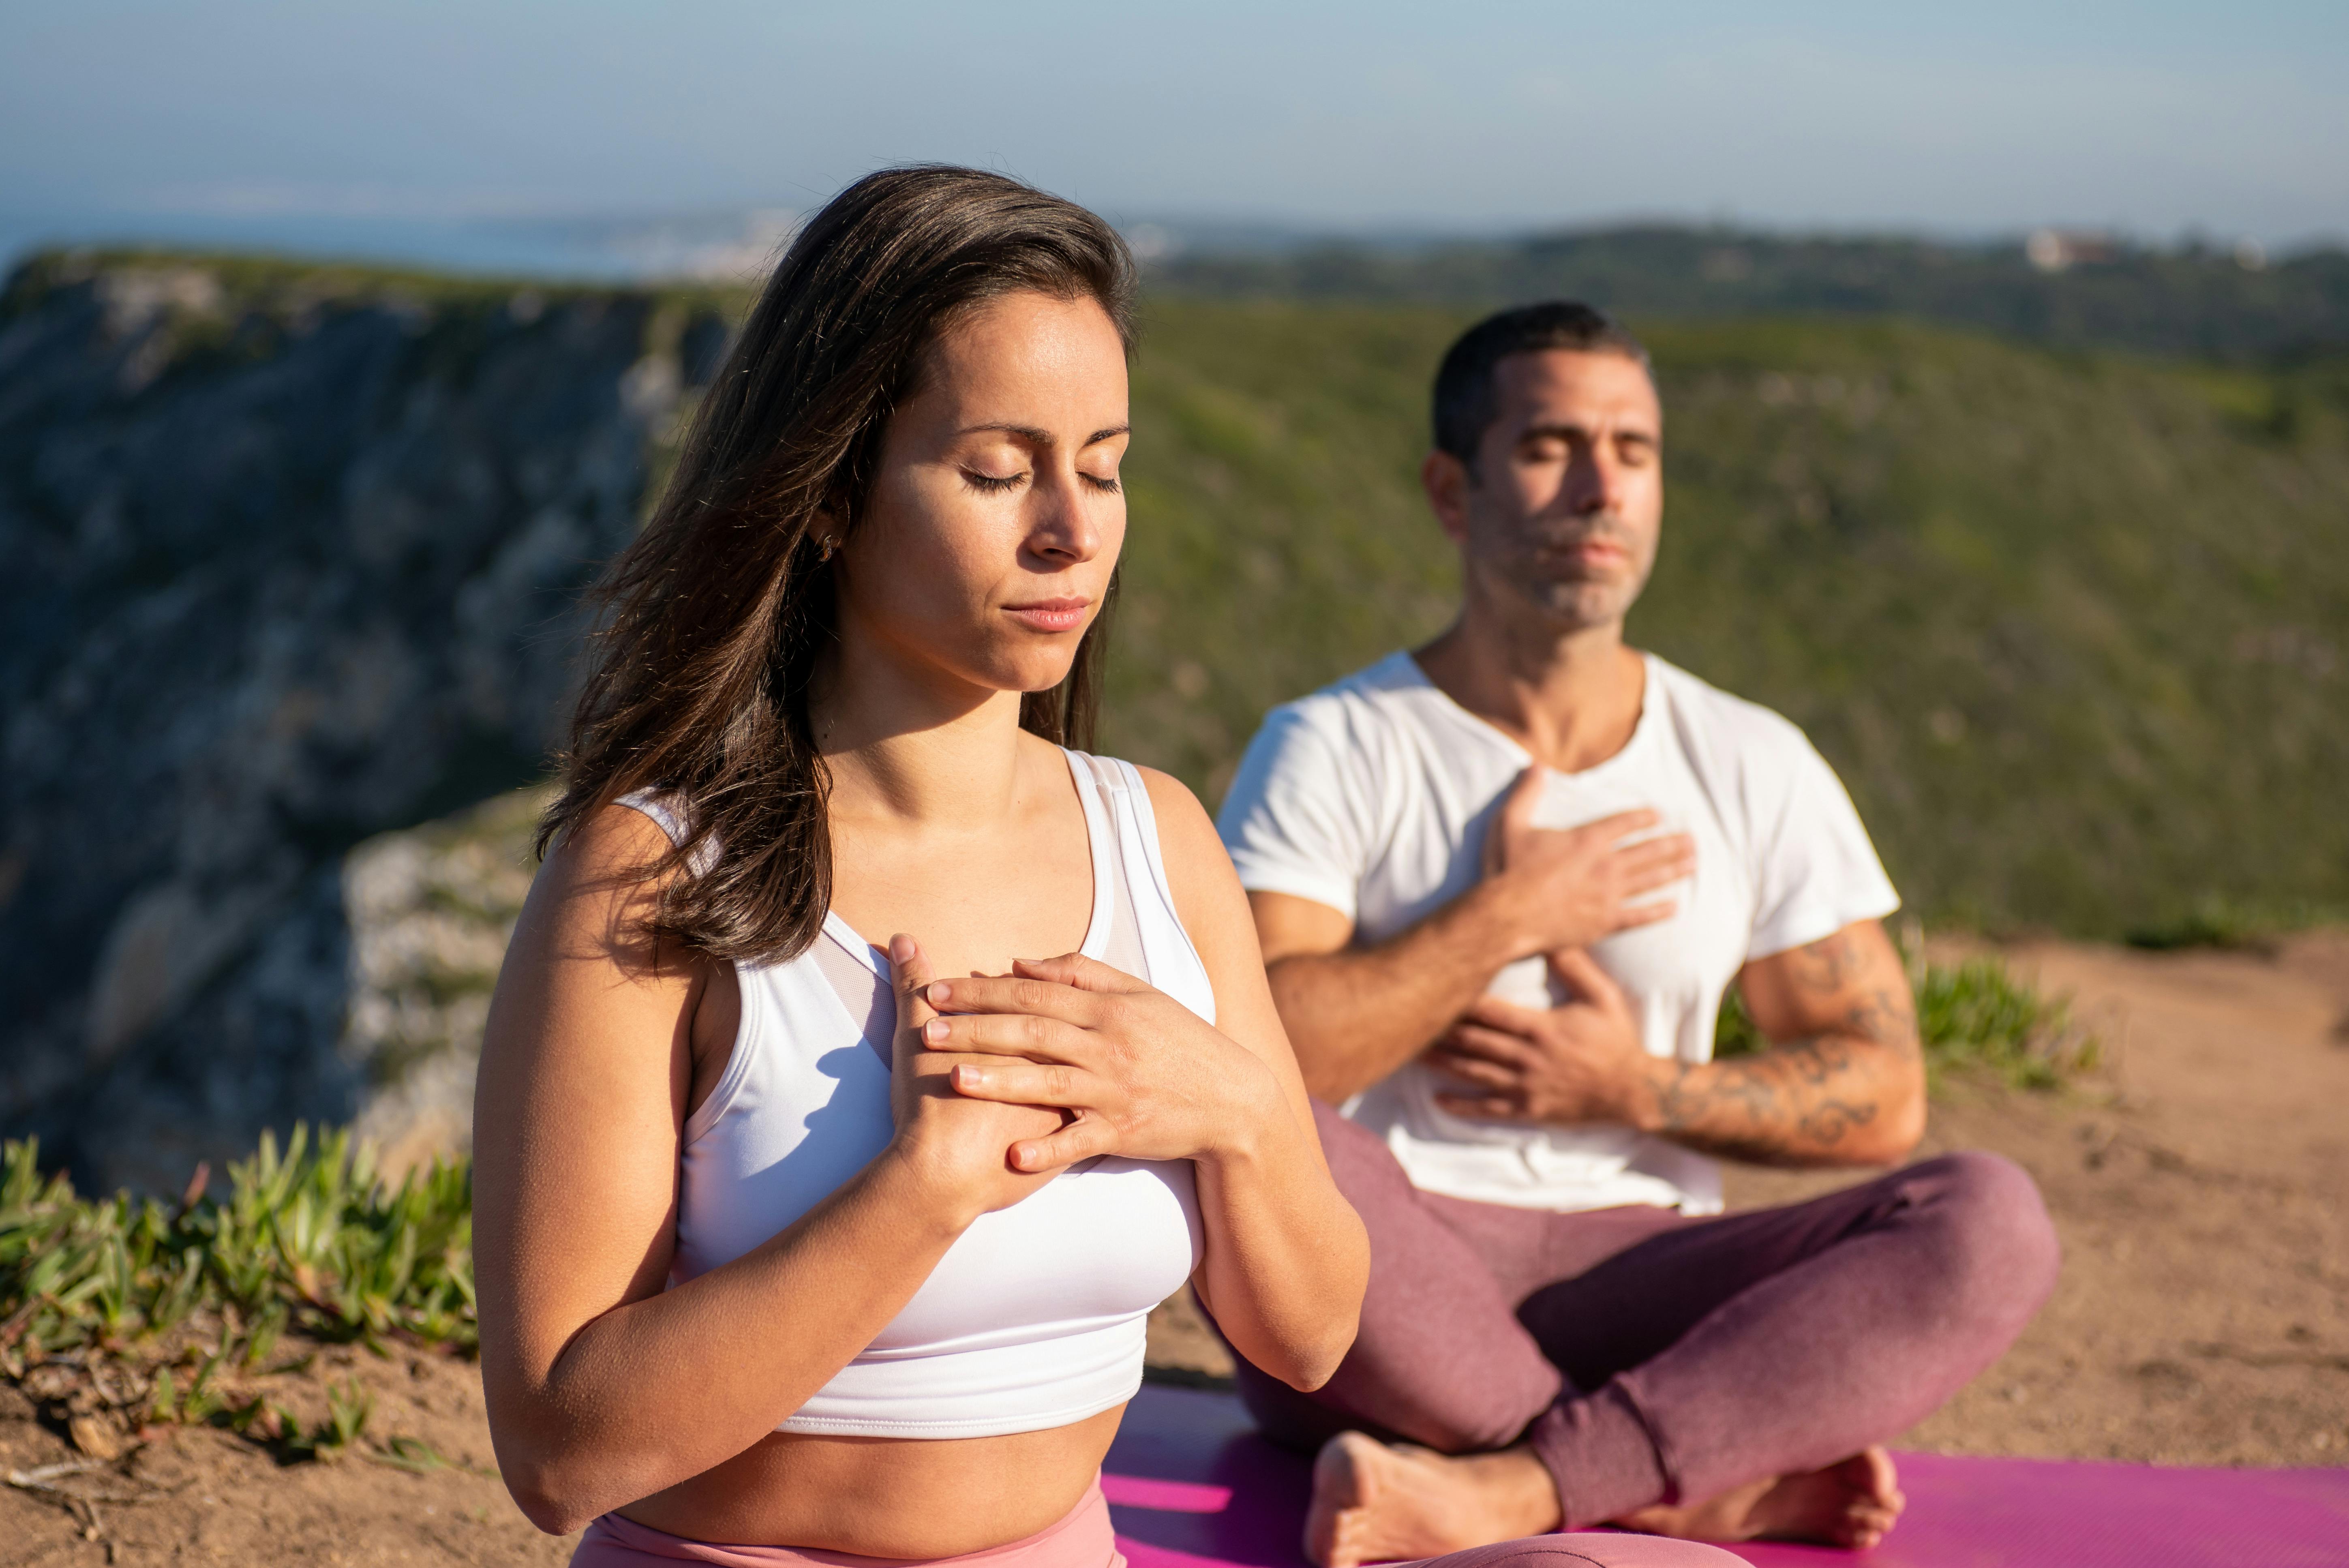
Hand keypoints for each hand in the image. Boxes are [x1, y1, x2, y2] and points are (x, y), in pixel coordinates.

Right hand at [883, 935, 1070, 1219]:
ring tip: (1075, 1061)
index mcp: (1029, 1034)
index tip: (1017, 988)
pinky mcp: (1076, 1141)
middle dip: (1069, 1027)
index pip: (1044, 999)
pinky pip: (1094, 1126)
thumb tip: (903, 940)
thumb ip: (912, 986)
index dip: (1030, 991)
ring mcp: (1073, 1102)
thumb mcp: (915, 1035)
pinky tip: (1084, 1113)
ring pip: (1095, 1078)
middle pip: (1077, 1035)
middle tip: (1054, 1025)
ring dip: (1087, 1070)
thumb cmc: (927, 1105)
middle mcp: (1061, 1062)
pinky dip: (1089, 1120)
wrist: (942, 1175)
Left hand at [917, 951, 1281, 1171]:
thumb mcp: (1138, 995)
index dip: (982, 991)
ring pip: (1050, 1083)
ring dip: (1001, 1081)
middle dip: (977, 1030)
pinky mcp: (1126, 1132)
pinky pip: (1081, 1141)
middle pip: (1033, 1033)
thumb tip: (1017, 962)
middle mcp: (1109, 1046)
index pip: (1034, 994)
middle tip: (927, 1030)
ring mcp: (1117, 1091)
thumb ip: (1079, 974)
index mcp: (1108, 1009)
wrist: (1233, 1098)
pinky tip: (1013, 1156)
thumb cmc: (1179, 1041)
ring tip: (954, 1079)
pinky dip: (1049, 1150)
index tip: (936, 989)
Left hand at [1426, 950, 1657, 1126]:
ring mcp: (1526, 1087)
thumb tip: (1553, 937)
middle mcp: (1528, 1058)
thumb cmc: (1617, 1040)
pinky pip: (1489, 1109)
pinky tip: (1438, 1099)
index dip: (1459, 1001)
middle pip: (1473, 1041)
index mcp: (1541, 1028)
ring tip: (1412, 1053)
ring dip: (1442, 1063)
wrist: (1633, 1090)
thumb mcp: (1604, 998)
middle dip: (1441, 1030)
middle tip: (1412, 1019)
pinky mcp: (1529, 1109)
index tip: (1434, 988)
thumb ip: (1578, 968)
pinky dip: (1462, 1105)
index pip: (1490, 1011)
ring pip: (1474, 1072)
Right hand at [1480, 767, 1691, 958]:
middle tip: (1692, 841)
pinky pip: (1640, 916)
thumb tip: (1536, 764)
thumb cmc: (1506, 869)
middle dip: (1672, 844)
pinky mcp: (1605, 922)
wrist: (1505, 916)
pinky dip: (1659, 911)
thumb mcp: (1510, 822)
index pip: (1624, 823)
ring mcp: (1608, 895)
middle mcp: (1604, 865)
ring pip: (1651, 879)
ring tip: (1693, 864)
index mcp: (1586, 840)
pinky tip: (1675, 907)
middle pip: (1647, 851)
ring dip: (1674, 870)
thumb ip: (1526, 793)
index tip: (1658, 815)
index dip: (1644, 818)